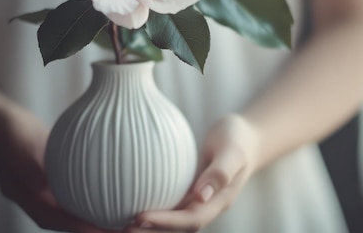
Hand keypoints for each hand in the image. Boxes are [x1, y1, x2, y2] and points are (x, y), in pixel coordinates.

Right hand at [0, 104, 115, 232]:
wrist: (4, 121)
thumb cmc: (8, 129)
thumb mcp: (14, 141)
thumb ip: (26, 164)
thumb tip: (42, 187)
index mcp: (21, 194)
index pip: (50, 217)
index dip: (74, 226)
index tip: (98, 230)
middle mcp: (34, 199)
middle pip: (63, 222)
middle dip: (89, 230)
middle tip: (120, 231)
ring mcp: (43, 192)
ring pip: (69, 213)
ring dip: (93, 219)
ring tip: (121, 222)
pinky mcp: (53, 182)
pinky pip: (73, 197)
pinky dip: (91, 202)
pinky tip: (113, 199)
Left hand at [125, 114, 260, 231]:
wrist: (246, 139)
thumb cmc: (237, 140)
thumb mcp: (233, 151)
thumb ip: (220, 172)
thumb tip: (201, 194)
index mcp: (218, 201)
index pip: (190, 219)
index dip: (165, 222)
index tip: (139, 217)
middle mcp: (205, 206)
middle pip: (177, 229)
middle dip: (150, 232)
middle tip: (121, 227)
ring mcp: (195, 202)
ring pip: (170, 222)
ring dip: (147, 227)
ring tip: (117, 225)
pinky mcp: (186, 194)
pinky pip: (167, 207)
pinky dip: (149, 212)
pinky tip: (125, 206)